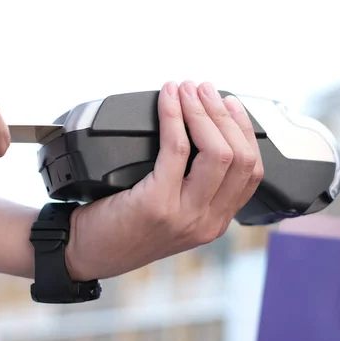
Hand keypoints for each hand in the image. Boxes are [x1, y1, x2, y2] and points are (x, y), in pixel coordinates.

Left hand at [65, 81, 263, 280]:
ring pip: (217, 152)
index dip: (245, 131)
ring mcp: (185, 215)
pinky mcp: (157, 203)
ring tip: (188, 89)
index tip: (230, 105)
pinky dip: (173, 115)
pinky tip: (168, 98)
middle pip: (240, 158)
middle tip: (205, 88)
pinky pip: (176, 148)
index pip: (253, 173)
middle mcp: (207, 222)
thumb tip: (201, 130)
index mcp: (215, 222)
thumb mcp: (173, 213)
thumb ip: (194, 187)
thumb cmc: (123, 228)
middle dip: (225, 115)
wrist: (85, 252)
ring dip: (203, 112)